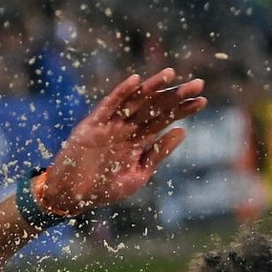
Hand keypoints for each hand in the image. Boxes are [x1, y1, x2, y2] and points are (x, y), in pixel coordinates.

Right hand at [41, 69, 205, 215]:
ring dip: (152, 87)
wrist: (69, 197)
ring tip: (171, 74)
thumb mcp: (136, 177)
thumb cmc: (102, 191)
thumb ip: (157, 155)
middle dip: (175, 96)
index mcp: (138, 141)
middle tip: (198, 84)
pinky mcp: (91, 126)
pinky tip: (136, 81)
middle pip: (154, 107)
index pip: (164, 120)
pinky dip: (121, 93)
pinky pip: (108, 106)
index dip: (183, 110)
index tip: (202, 100)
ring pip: (135, 101)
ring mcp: (110, 125)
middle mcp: (126, 129)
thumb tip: (182, 131)